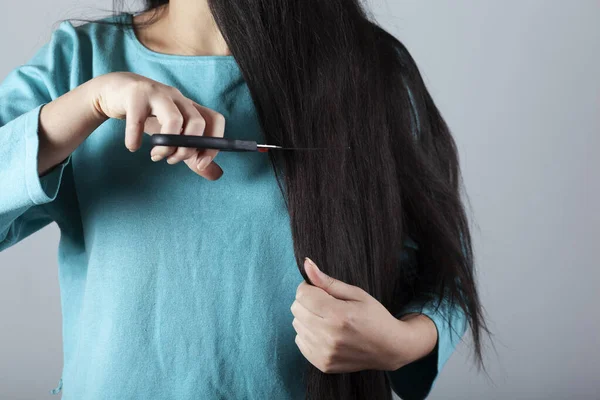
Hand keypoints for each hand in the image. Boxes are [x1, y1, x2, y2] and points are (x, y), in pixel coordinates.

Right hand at [92, 72, 224, 179]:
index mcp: (191, 107)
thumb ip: (193, 155)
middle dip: (187, 149)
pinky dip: (135, 139)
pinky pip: (138, 120)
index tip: (201, 164)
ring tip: (156, 156)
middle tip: (171, 160)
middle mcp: (178, 98)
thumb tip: (217, 175)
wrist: (117, 91)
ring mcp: (157, 94)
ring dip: (166, 146)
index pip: (215, 120)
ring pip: (173, 119)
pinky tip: (133, 147)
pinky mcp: (135, 95)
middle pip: (197, 122)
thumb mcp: (173, 135)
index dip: (213, 144)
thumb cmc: (150, 115)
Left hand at [291, 257, 436, 372]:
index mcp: (338, 315)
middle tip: (325, 304)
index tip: (320, 290)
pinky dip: (309, 334)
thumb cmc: (374, 316)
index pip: (302, 294)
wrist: (389, 348)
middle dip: (307, 301)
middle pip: (296, 309)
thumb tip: (306, 263)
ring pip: (296, 325)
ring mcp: (324, 352)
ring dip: (307, 318)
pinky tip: (325, 332)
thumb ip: (328, 281)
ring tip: (327, 319)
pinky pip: (299, 341)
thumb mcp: (356, 293)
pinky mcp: (322, 363)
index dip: (309, 287)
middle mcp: (328, 336)